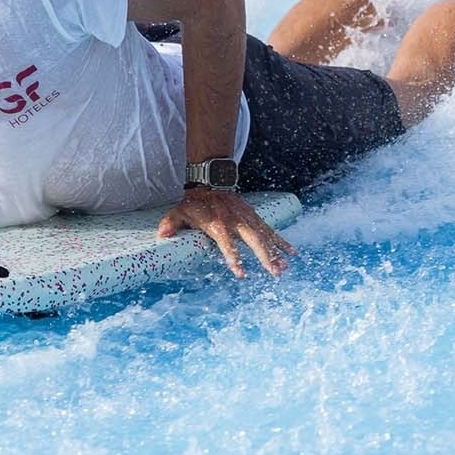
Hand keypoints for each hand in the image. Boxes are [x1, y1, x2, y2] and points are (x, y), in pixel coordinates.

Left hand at [156, 188, 295, 279]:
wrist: (211, 181)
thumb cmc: (195, 203)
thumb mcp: (179, 212)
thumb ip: (171, 224)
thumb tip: (162, 235)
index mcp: (217, 224)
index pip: (227, 243)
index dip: (233, 257)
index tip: (240, 272)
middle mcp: (236, 222)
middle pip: (253, 240)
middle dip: (265, 257)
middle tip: (274, 272)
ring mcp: (247, 219)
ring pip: (265, 237)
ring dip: (276, 253)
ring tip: (284, 268)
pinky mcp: (254, 218)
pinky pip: (270, 231)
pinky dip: (282, 241)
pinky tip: (292, 253)